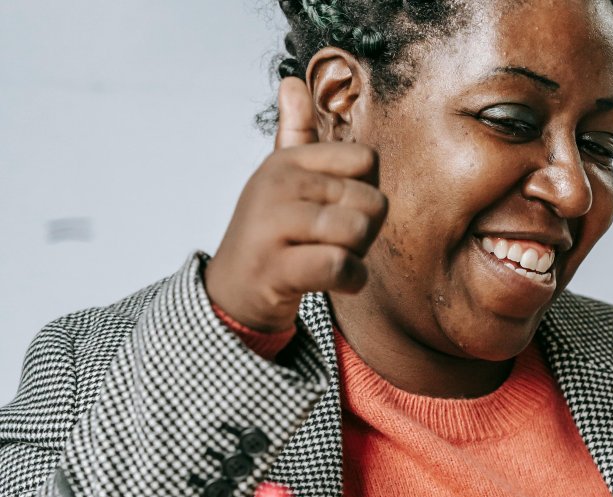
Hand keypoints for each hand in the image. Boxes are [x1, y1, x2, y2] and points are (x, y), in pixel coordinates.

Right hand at [205, 77, 386, 331]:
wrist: (234, 291)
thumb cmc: (273, 234)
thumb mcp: (284, 179)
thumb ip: (296, 134)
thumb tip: (291, 81)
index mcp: (288, 160)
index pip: (367, 160)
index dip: (367, 193)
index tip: (340, 210)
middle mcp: (277, 184)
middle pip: (371, 201)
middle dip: (366, 232)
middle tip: (333, 243)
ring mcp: (272, 224)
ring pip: (357, 230)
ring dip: (358, 257)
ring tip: (330, 259)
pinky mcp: (275, 267)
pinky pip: (340, 265)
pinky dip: (352, 280)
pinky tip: (338, 282)